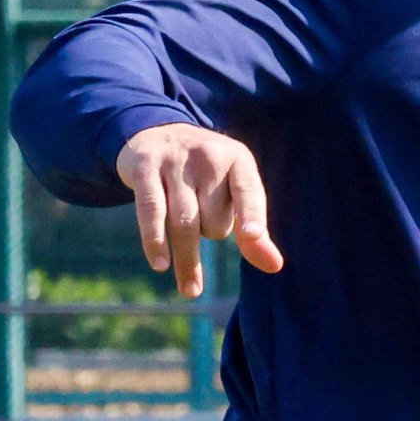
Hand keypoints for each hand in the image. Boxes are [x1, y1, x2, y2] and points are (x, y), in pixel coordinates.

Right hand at [119, 124, 281, 298]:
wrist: (157, 130)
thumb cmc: (204, 174)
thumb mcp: (233, 191)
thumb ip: (253, 230)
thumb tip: (275, 267)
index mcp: (238, 160)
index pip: (249, 191)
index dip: (251, 215)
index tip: (253, 235)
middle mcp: (208, 156)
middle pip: (214, 218)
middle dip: (210, 233)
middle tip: (204, 225)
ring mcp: (174, 161)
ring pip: (185, 220)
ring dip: (188, 258)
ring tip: (191, 290)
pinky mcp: (144, 168)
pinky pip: (151, 210)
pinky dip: (155, 239)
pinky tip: (160, 264)